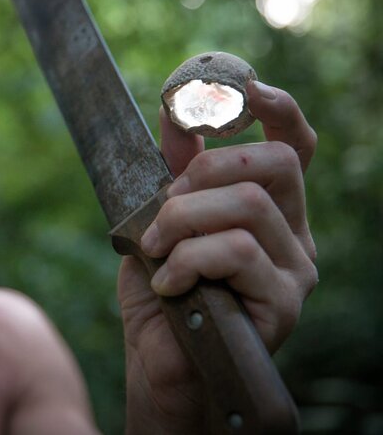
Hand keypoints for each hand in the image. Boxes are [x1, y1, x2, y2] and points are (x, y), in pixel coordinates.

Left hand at [117, 80, 317, 432]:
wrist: (160, 363)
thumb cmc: (161, 294)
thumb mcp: (157, 222)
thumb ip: (171, 172)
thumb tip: (176, 111)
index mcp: (267, 208)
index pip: (294, 146)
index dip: (276, 109)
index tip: (243, 87)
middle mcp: (293, 234)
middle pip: (275, 164)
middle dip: (204, 169)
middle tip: (163, 204)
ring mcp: (296, 269)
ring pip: (250, 206)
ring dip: (184, 219)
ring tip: (154, 250)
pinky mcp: (285, 302)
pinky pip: (236, 252)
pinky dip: (187, 259)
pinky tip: (168, 285)